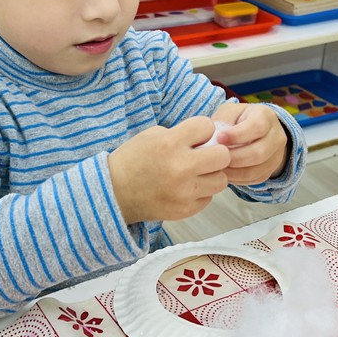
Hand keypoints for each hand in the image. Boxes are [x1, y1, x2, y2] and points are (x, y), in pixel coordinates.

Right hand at [109, 117, 229, 223]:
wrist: (114, 193)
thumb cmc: (133, 161)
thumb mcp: (152, 135)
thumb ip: (181, 134)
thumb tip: (208, 139)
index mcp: (170, 144)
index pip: (207, 126)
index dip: (202, 130)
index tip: (195, 136)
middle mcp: (180, 168)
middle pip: (223, 156)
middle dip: (215, 153)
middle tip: (204, 156)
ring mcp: (185, 192)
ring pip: (221, 180)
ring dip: (211, 174)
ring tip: (196, 174)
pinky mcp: (186, 210)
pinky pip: (209, 198)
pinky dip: (201, 192)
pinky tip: (186, 188)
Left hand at [209, 102, 288, 185]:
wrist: (255, 131)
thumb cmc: (238, 119)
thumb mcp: (230, 112)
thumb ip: (223, 121)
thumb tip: (214, 140)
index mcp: (266, 116)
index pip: (257, 127)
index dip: (237, 135)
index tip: (219, 138)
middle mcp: (276, 136)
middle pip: (259, 152)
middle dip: (234, 157)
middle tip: (216, 157)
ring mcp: (276, 155)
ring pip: (256, 170)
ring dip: (233, 171)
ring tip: (217, 167)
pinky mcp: (270, 170)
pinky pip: (254, 179)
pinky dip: (236, 179)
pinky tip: (224, 173)